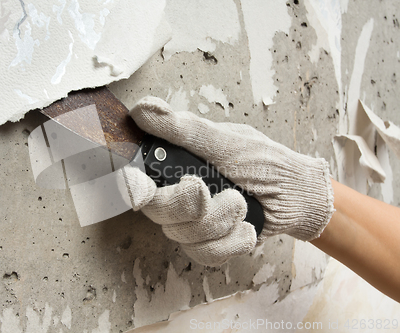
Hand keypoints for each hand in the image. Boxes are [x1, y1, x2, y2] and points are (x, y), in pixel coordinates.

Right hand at [123, 97, 333, 265]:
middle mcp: (179, 193)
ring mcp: (193, 222)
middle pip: (156, 211)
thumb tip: (144, 110)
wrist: (298, 197)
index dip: (132, 184)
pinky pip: (204, 254)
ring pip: (182, 235)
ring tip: (240, 203)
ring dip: (218, 220)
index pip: (139, 176)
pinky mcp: (210, 245)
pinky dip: (230, 241)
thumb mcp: (227, 142)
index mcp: (178, 164)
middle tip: (203, 191)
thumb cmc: (266, 163)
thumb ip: (186, 130)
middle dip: (184, 204)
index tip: (141, 187)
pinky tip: (244, 227)